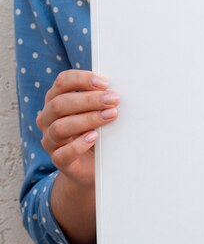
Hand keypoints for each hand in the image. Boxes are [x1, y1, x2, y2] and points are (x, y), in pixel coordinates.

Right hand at [36, 70, 119, 189]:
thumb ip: (100, 100)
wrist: (91, 164)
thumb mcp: (96, 112)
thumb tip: (115, 90)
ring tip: (110, 116)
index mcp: (55, 100)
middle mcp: (48, 119)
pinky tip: (94, 137)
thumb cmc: (95, 131)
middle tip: (113, 99)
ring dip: (88, 119)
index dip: (82, 79)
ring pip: (60, 127)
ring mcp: (50, 140)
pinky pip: (62, 154)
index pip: (62, 82)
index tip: (105, 82)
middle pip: (60, 104)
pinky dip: (79, 144)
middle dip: (90, 100)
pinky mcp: (58, 160)